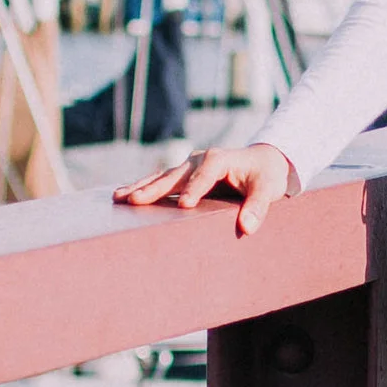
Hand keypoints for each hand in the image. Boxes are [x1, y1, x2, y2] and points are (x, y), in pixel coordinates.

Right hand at [113, 142, 293, 235]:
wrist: (263, 161)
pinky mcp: (184, 174)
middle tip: (133, 200)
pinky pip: (162, 181)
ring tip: (118, 198)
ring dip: (141, 187)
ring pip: (162, 177)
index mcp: (219, 159)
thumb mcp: (268, 189)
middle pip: (174, 175)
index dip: (194, 190)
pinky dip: (144, 187)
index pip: (204, 176)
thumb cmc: (266, 175)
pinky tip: (125, 195)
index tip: (184, 206)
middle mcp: (199, 159)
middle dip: (153, 188)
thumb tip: (247, 227)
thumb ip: (258, 207)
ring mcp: (189, 166)